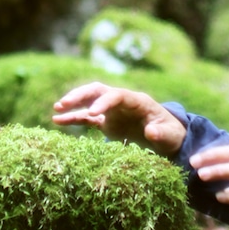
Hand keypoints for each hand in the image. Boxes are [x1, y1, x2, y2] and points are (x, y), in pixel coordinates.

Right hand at [51, 82, 187, 157]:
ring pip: (89, 100)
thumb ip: (160, 133)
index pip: (117, 95)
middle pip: (98, 91)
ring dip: (74, 103)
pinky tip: (56, 120)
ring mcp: (113, 111)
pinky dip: (73, 118)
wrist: (169, 138)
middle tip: (64, 103)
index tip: (93, 113)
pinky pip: (87, 117)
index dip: (105, 102)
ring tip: (56, 109)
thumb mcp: (170, 135)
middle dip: (81, 95)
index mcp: (137, 101)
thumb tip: (150, 132)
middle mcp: (122, 102)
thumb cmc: (171, 134)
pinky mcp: (107, 122)